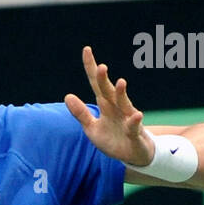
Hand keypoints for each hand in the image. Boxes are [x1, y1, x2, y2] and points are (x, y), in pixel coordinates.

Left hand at [64, 46, 154, 166]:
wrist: (133, 155)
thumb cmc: (112, 140)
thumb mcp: (92, 129)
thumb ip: (81, 113)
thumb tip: (67, 96)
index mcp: (105, 106)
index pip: (96, 84)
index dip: (91, 68)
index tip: (86, 49)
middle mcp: (117, 108)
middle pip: (108, 91)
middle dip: (104, 80)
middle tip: (100, 67)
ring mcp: (127, 119)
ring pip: (124, 105)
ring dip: (121, 94)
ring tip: (120, 82)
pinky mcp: (135, 134)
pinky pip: (135, 127)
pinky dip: (135, 122)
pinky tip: (136, 116)